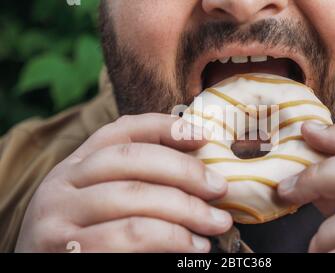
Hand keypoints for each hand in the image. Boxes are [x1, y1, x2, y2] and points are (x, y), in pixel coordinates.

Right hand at [15, 114, 231, 252]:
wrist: (44, 270)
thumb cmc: (86, 236)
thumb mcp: (100, 200)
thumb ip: (136, 182)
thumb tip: (199, 172)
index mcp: (75, 166)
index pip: (121, 131)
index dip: (165, 127)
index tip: (204, 136)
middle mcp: (62, 184)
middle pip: (132, 160)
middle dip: (185, 171)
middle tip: (220, 188)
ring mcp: (59, 218)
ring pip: (135, 199)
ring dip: (186, 210)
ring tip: (216, 223)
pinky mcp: (67, 251)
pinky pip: (128, 237)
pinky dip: (171, 239)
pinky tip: (193, 245)